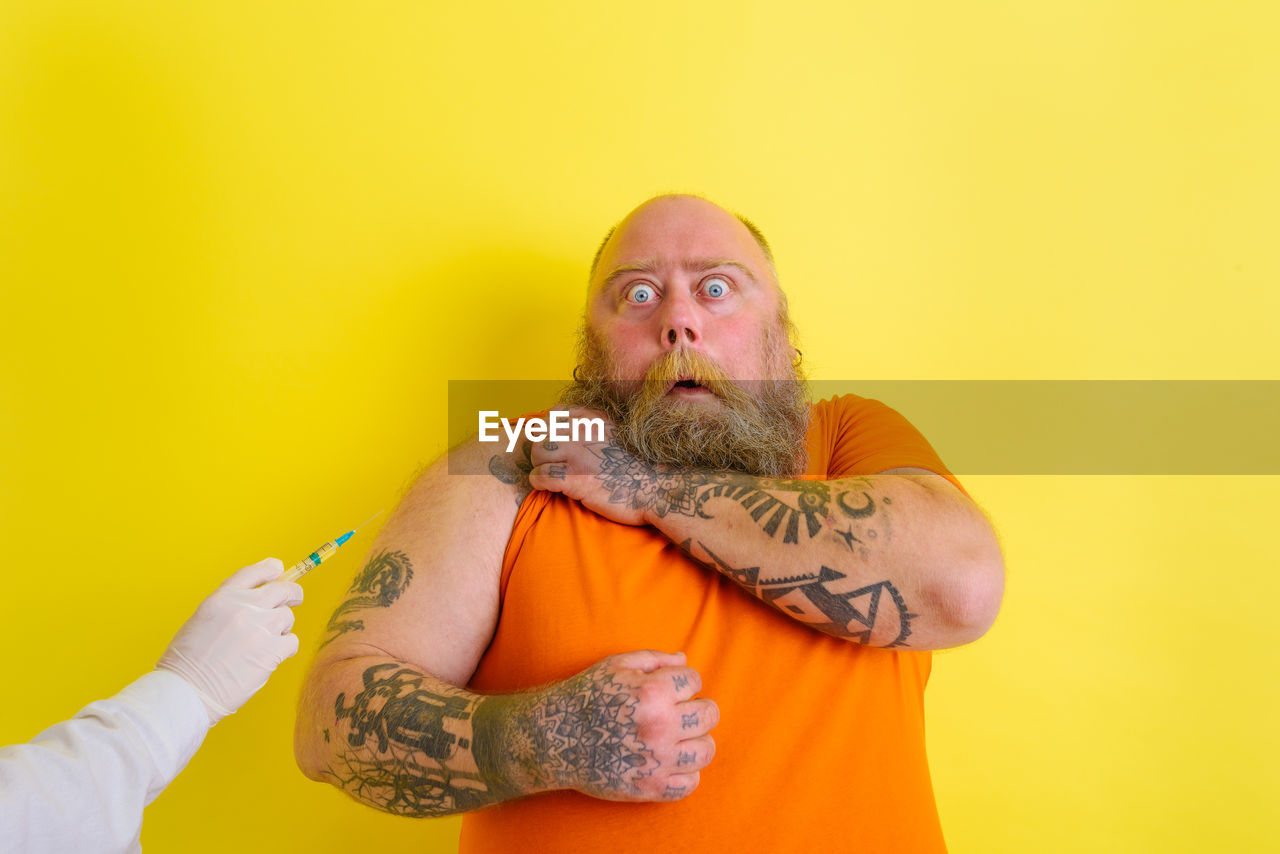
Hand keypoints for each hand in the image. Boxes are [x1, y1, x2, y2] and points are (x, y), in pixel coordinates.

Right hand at [157, 558, 303, 724]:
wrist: (187, 690)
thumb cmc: (187, 662)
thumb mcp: (202, 620)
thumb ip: (228, 607)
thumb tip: (255, 602)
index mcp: (222, 598)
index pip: (254, 572)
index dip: (270, 568)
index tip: (278, 569)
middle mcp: (244, 607)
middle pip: (282, 589)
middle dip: (291, 593)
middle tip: (295, 598)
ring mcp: (260, 627)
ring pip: (287, 616)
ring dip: (281, 627)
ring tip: (265, 642)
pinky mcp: (271, 650)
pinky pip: (291, 641)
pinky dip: (285, 648)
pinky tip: (271, 657)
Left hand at [528, 406, 693, 525]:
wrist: (658, 488)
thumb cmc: (642, 466)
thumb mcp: (621, 433)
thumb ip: (599, 427)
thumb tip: (578, 429)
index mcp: (594, 418)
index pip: (556, 413)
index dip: (551, 428)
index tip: (557, 444)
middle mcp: (583, 432)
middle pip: (542, 432)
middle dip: (542, 448)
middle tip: (550, 462)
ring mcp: (578, 455)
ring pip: (537, 452)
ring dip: (539, 464)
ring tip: (549, 474)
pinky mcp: (574, 479)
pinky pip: (540, 476)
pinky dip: (539, 482)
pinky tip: (549, 487)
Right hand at [533, 650, 717, 801]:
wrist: (554, 739)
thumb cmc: (586, 696)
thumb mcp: (616, 665)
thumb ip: (654, 659)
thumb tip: (684, 659)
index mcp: (652, 692)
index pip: (694, 681)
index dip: (683, 681)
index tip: (670, 688)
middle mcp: (659, 726)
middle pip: (709, 714)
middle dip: (697, 707)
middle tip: (681, 711)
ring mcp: (656, 760)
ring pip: (706, 750)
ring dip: (698, 740)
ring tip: (682, 737)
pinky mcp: (650, 788)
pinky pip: (690, 783)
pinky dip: (686, 773)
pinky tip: (670, 761)